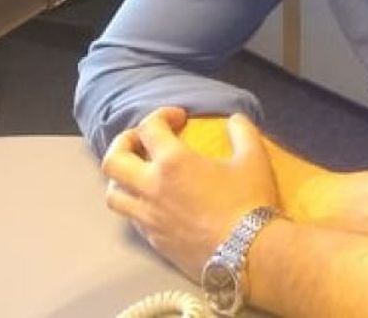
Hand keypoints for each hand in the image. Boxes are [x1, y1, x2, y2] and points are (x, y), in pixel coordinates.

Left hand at [102, 107, 279, 279]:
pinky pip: (131, 218)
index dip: (162, 115)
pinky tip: (156, 202)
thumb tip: (234, 120)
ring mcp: (147, 217)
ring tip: (141, 173)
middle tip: (143, 141)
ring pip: (112, 194)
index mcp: (173, 163)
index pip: (149, 128)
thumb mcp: (254, 157)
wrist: (246, 253)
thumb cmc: (249, 201)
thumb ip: (242, 131)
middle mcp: (151, 188)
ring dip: (122, 178)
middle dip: (124, 143)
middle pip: (113, 161)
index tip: (179, 118)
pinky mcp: (152, 240)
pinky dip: (136, 203)